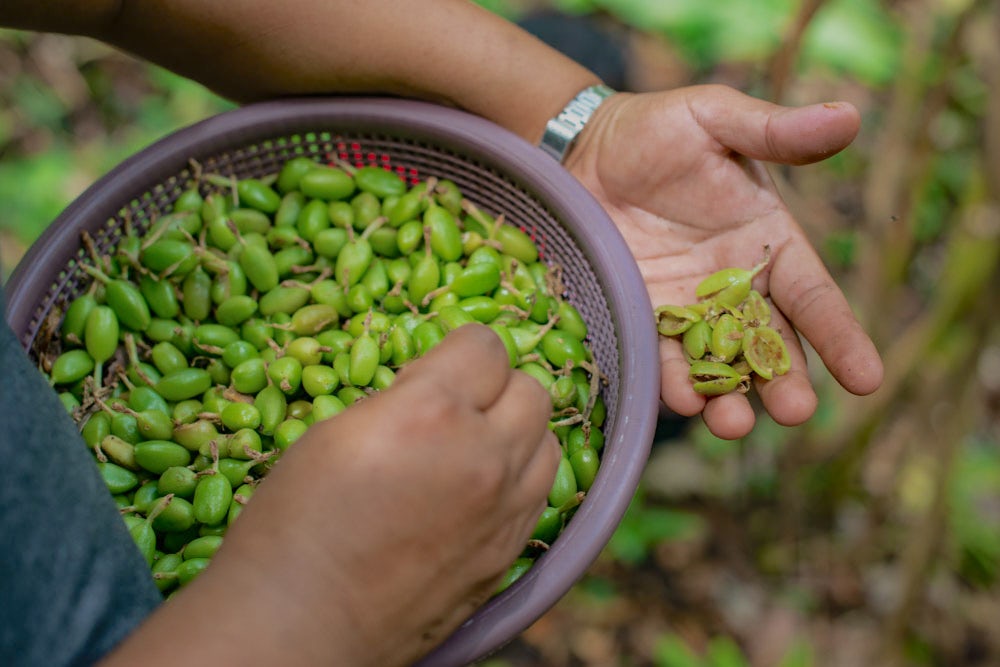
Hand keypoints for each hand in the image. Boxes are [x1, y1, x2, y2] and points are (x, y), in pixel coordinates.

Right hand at [104, 324, 559, 666]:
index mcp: (431, 414)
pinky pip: (539, 494)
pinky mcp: (508, 554)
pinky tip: (477, 492)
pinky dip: (518, 480)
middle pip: (530, 390)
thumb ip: (403, 401)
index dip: (458, 351)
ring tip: (471, 450)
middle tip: (451, 409)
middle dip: (493, 388)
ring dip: (516, 433)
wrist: (299, 624)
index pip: (485, 346)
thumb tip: (436, 389)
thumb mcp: (337, 432)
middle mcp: (484, 458)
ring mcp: (504, 511)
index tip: (430, 373)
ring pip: (547, 442)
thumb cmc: (293, 525)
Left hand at [566, 84, 883, 438]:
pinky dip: (669, 381)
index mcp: (768, 244)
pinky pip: (658, 356)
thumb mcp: (716, 120)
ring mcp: (684, 309)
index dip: (841, 337)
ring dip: (727, 397)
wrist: (582, 150)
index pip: (813, 297)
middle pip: (769, 344)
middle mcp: (733, 288)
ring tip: (733, 424)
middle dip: (785, 381)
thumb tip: (849, 116)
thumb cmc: (657, 129)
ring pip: (716, 364)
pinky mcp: (637, 318)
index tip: (868, 380)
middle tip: (796, 412)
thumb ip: (775, 132)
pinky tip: (680, 401)